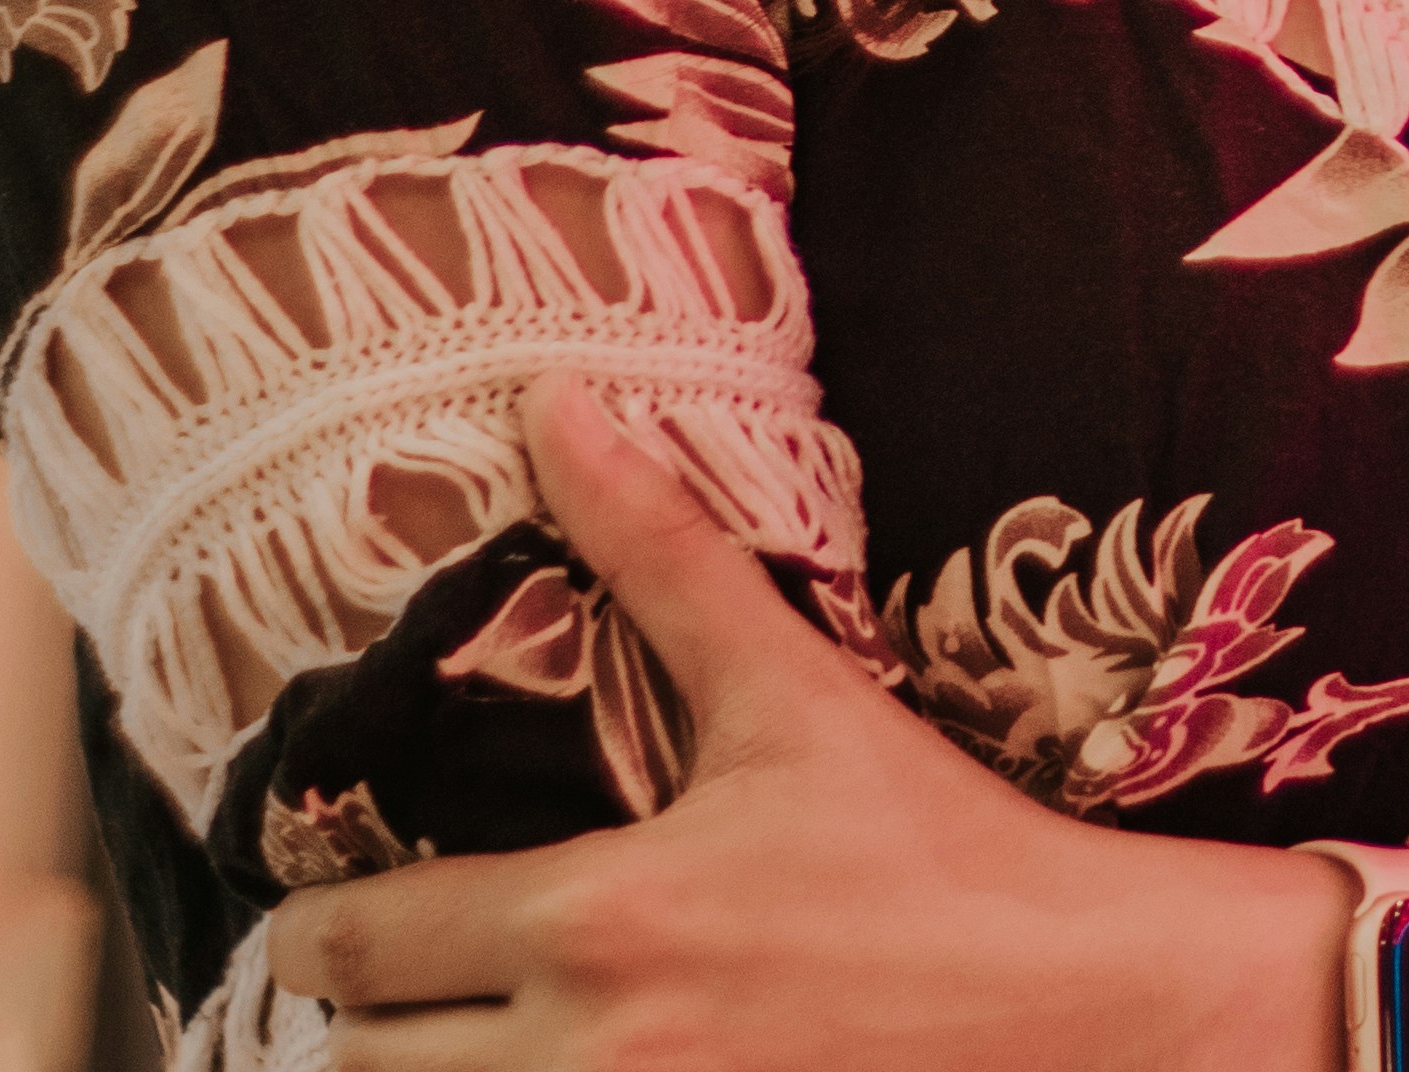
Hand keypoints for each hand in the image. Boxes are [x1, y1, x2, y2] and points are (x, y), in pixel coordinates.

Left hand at [268, 378, 1344, 1070]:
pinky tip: (561, 1065)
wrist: (1085, 1007)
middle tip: (404, 983)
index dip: (323, 924)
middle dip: (366, 1022)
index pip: (355, 945)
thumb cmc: (940, 851)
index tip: (345, 907)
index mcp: (599, 919)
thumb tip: (553, 403)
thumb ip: (661, 553)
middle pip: (362, 1066)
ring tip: (464, 1037)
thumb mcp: (794, 697)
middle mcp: (592, 1051)